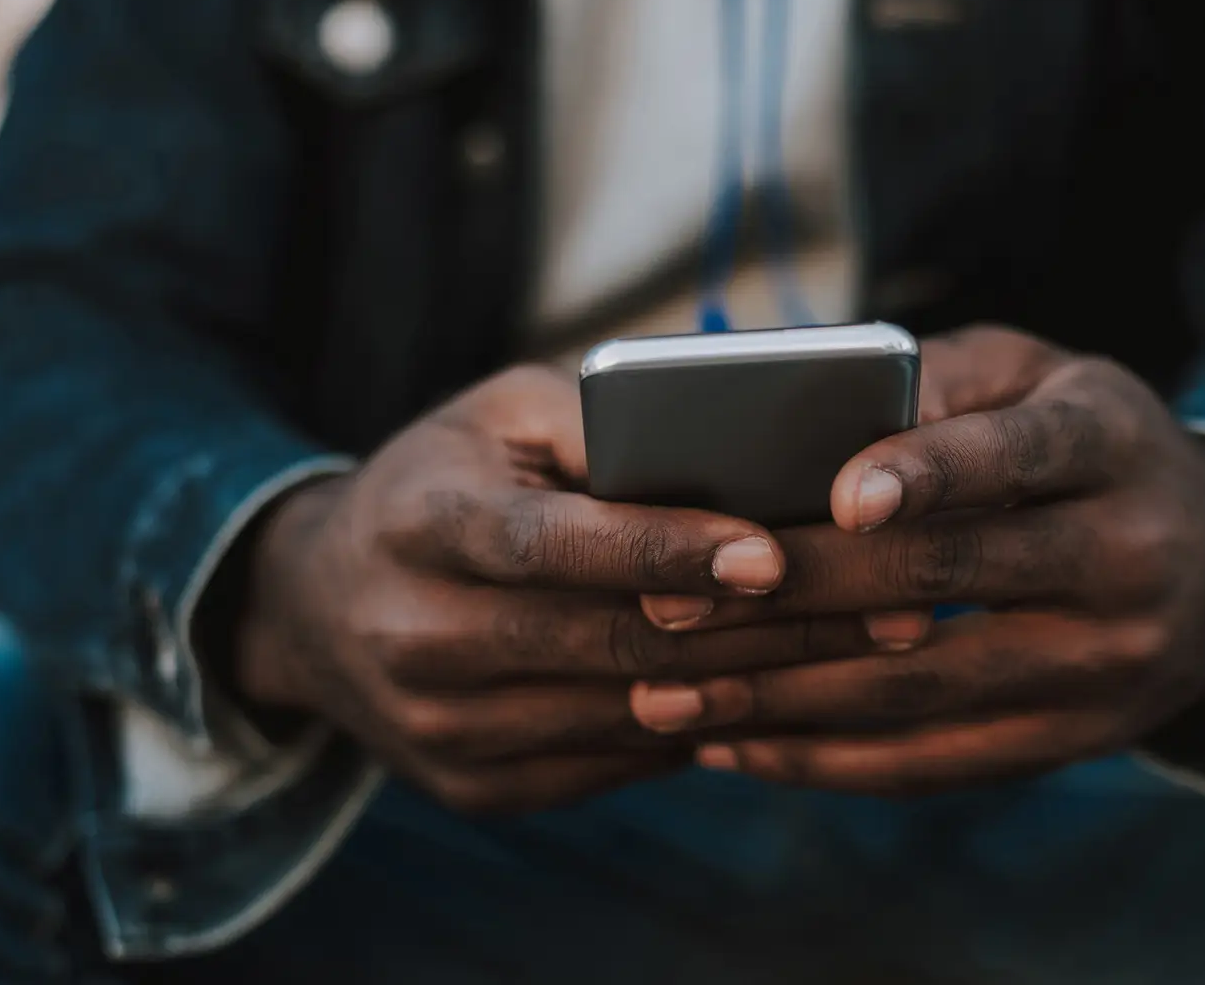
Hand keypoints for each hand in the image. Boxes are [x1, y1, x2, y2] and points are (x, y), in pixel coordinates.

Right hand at [237, 366, 881, 812]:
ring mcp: (441, 730)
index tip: (774, 552)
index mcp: (424, 525)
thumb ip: (602, 422)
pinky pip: (614, 765)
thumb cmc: (443, 483)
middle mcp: (418, 638)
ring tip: (867, 648)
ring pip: (629, 716)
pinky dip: (702, 729)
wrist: (317, 608)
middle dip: (762, 627)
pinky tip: (784, 690)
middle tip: (886, 606)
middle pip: (612, 643)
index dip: (665, 552)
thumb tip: (739, 448)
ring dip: (757, 683)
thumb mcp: (499, 415)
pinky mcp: (472, 788)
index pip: (555, 547)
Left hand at [629, 327, 1204, 794]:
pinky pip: (935, 766)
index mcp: (1111, 446)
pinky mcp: (1073, 743)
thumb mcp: (1041, 377)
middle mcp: (1126, 561)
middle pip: (946, 580)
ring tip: (668, 693)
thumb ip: (939, 383)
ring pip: (923, 691)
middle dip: (796, 595)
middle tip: (671, 603)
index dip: (930, 474)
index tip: (840, 494)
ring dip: (783, 700)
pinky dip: (826, 760)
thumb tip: (806, 407)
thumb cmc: (1090, 443)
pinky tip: (738, 746)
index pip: (1019, 457)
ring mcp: (1107, 669)